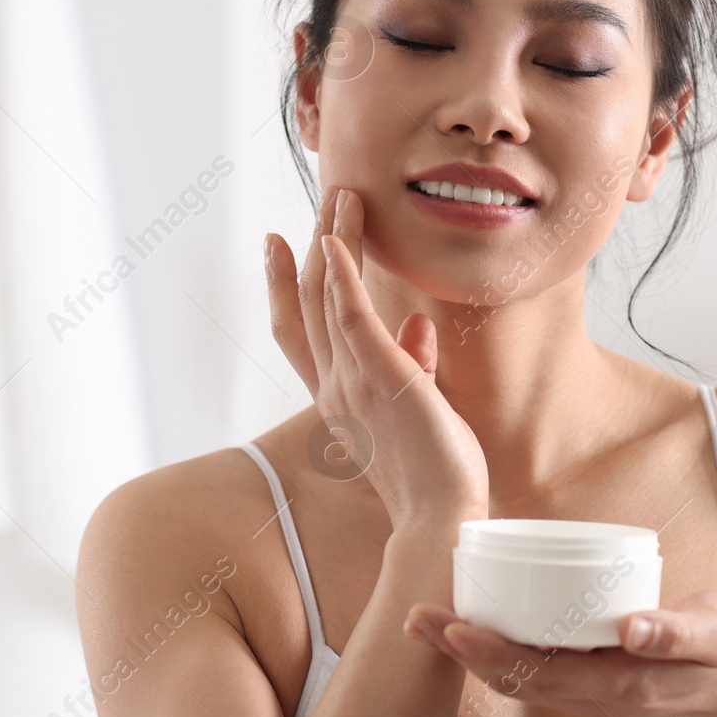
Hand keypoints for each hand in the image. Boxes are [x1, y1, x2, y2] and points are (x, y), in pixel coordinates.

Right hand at [265, 186, 489, 531]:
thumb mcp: (417, 410)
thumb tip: (418, 325)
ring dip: (334, 240)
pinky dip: (343, 276)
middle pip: (309, 300)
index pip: (297, 331)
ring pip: (328, 296)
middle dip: (314, 242)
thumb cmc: (434, 474)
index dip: (281, 283)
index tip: (276, 241)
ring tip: (342, 195)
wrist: (440, 522)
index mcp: (337, 398)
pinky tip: (338, 241)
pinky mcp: (384, 378)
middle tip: (323, 195)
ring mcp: (354, 381)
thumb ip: (412, 364)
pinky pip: (353, 318)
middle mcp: (334, 386)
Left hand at [401, 590, 716, 716]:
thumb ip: (678, 631)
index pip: (541, 672)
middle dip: (462, 651)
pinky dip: (498, 649)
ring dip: (471, 652)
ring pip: (518, 678)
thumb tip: (631, 628)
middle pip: (514, 679)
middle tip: (417, 618)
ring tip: (429, 621)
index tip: (454, 628)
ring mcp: (590, 691)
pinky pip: (534, 670)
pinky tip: (476, 623)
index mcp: (620, 683)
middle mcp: (595, 695)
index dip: (492, 653)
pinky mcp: (590, 678)